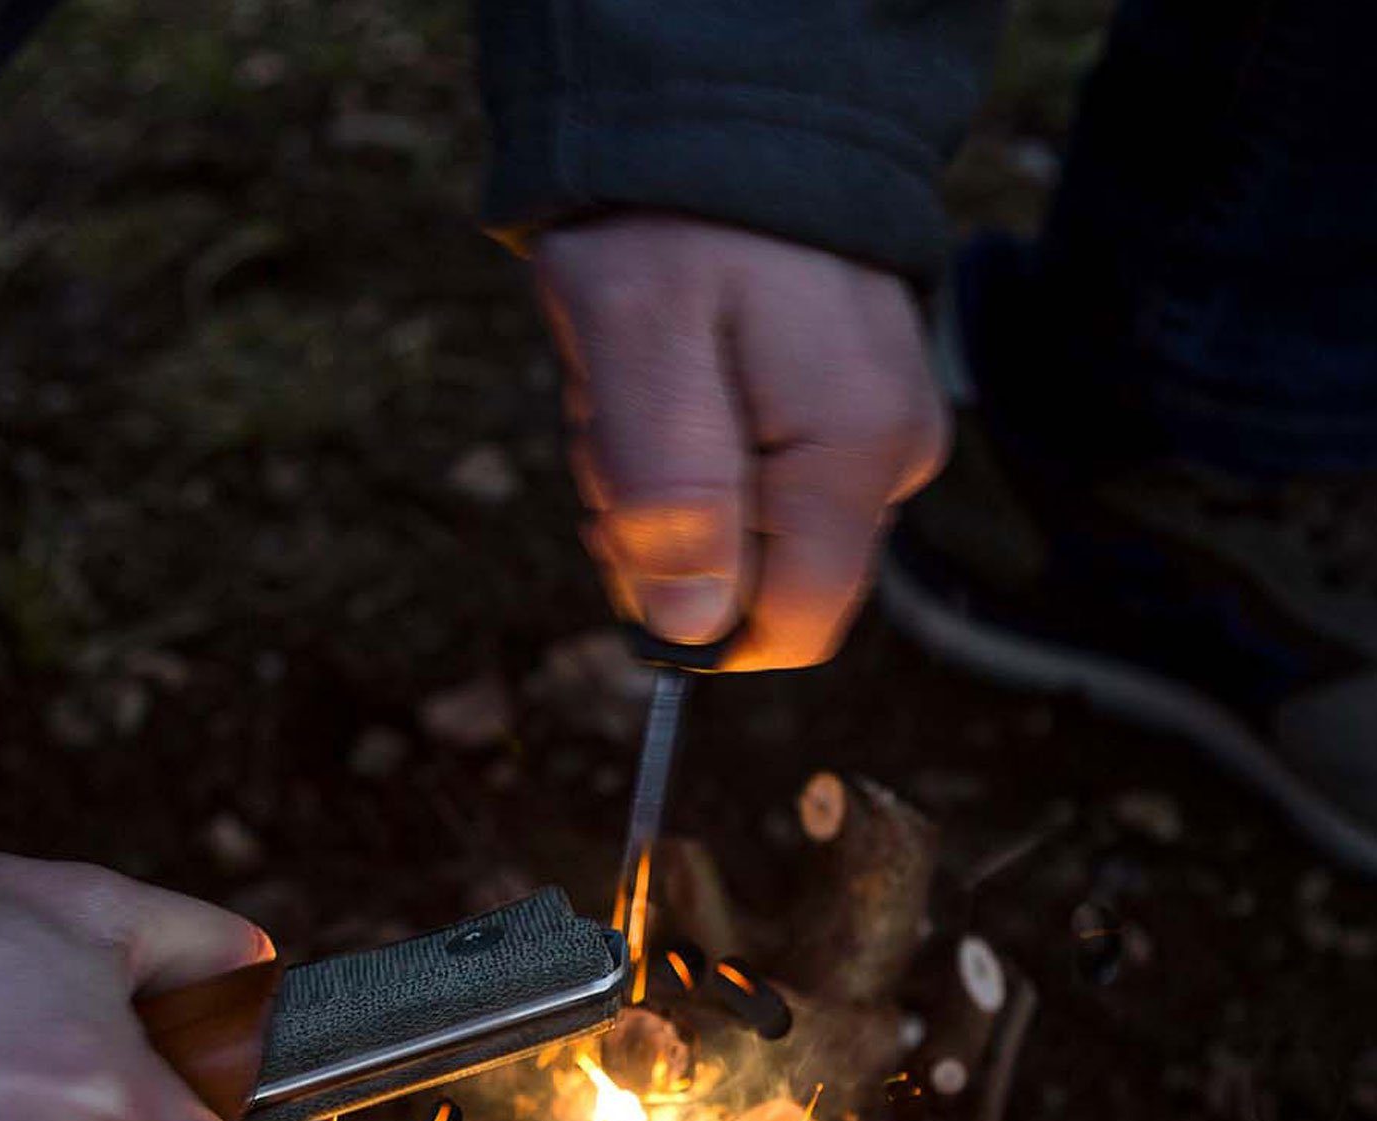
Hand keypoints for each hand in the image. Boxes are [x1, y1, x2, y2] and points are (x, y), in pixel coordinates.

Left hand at [535, 214, 948, 672]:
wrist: (727, 99)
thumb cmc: (674, 211)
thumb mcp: (641, 341)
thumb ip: (672, 494)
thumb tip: (693, 632)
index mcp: (852, 453)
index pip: (788, 630)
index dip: (692, 619)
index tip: (625, 528)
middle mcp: (891, 460)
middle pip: (761, 587)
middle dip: (663, 530)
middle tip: (620, 417)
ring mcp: (880, 438)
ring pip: (750, 538)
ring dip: (665, 484)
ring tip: (644, 376)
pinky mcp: (855, 418)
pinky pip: (761, 483)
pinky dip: (692, 446)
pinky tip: (674, 369)